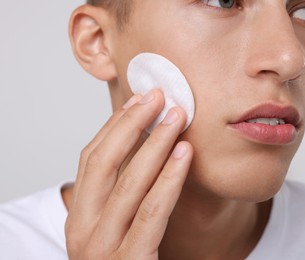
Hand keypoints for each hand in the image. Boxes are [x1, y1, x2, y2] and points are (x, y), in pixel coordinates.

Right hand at [65, 89, 192, 258]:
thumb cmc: (125, 257)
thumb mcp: (115, 221)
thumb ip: (124, 189)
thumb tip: (146, 143)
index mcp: (78, 214)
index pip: (92, 159)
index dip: (115, 127)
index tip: (139, 100)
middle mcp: (82, 228)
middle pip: (104, 164)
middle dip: (131, 126)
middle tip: (158, 96)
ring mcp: (102, 248)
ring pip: (128, 185)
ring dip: (154, 145)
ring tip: (177, 117)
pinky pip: (151, 213)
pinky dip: (168, 180)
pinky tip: (184, 154)